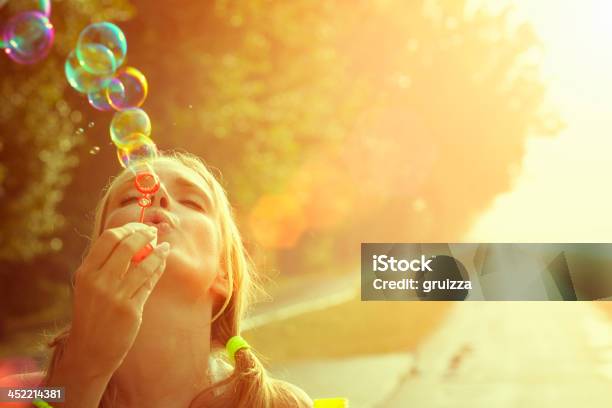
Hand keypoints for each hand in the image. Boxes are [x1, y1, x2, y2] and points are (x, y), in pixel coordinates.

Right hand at [65, 222, 169, 377]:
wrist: (90, 350)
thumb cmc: (93, 313)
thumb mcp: (90, 287)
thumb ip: (107, 264)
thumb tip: (135, 239)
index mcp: (85, 272)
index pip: (109, 238)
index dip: (129, 228)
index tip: (140, 227)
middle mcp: (98, 282)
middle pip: (127, 246)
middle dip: (145, 234)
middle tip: (154, 232)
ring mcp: (115, 296)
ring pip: (143, 263)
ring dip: (157, 251)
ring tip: (164, 246)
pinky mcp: (130, 309)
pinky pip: (149, 281)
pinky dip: (158, 268)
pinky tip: (162, 261)